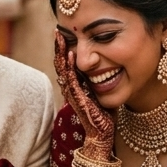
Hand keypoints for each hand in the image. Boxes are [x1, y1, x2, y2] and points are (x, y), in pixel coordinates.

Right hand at [53, 32, 114, 157]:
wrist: (102, 135)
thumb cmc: (104, 115)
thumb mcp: (101, 93)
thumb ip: (101, 81)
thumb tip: (110, 67)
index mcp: (76, 86)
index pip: (67, 65)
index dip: (64, 50)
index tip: (63, 34)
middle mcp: (71, 89)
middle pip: (61, 65)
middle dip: (58, 48)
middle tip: (56, 32)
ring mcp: (73, 94)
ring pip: (62, 70)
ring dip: (60, 53)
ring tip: (59, 38)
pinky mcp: (78, 99)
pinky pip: (71, 80)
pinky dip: (69, 67)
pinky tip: (69, 54)